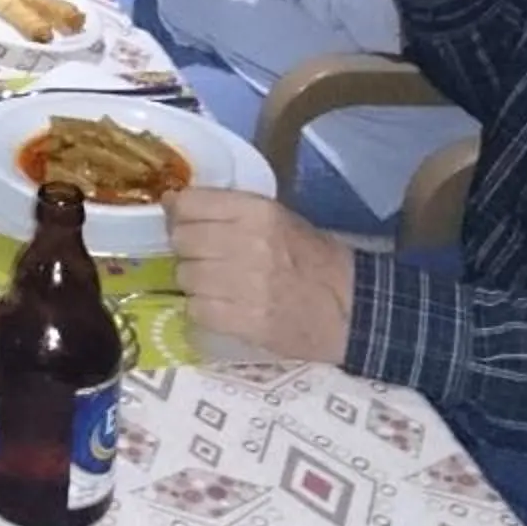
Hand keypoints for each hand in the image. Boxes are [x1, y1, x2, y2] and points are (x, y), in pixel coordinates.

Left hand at [166, 188, 357, 363]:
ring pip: (185, 277)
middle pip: (182, 241)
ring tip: (217, 286)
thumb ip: (229, 210)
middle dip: (186, 250)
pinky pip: (196, 311)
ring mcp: (245, 284)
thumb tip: (175, 204)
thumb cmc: (313, 259)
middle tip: (203, 257)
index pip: (190, 204)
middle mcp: (247, 243)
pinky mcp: (245, 321)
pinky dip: (202, 311)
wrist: (351, 308)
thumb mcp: (278, 218)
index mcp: (257, 212)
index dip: (177, 213)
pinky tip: (220, 308)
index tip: (180, 219)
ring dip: (194, 282)